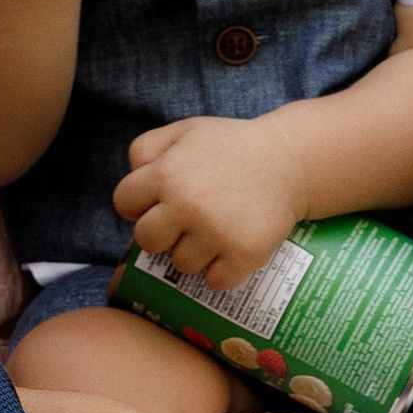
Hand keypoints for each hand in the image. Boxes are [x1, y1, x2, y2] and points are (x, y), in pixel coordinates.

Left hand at [115, 115, 302, 285]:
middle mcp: (186, 205)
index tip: (156, 205)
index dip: (137, 205)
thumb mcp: (185, 131)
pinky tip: (229, 252)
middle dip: (161, 235)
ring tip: (212, 234)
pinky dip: (221, 272)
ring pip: (181, 265)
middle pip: (146, 241)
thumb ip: (146, 148)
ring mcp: (215, 232)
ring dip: (193, 254)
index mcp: (166, 174)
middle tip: (182, 226)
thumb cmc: (232, 146)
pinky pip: (215, 281)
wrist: (289, 160)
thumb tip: (132, 177)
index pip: (123, 203)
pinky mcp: (243, 254)